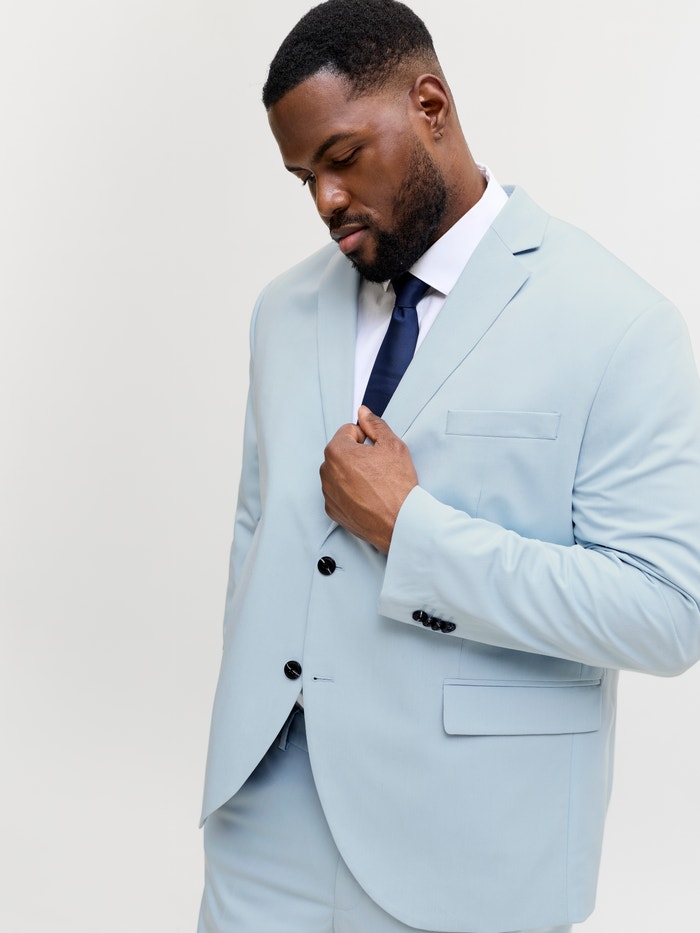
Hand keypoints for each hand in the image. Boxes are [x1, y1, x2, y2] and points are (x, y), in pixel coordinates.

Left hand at [319, 405, 417, 553]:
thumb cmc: (397, 485)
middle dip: (357, 455)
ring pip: (338, 473)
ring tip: (374, 484)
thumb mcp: (393, 445)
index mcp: (337, 451)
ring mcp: (328, 493)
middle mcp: (326, 471)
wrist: (400, 523)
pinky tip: (368, 497)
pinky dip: (349, 492)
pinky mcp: (332, 510)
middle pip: (341, 452)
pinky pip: (338, 493)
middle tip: (378, 468)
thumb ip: (375, 424)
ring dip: (352, 473)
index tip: (376, 450)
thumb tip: (363, 412)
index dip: (366, 438)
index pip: (348, 431)